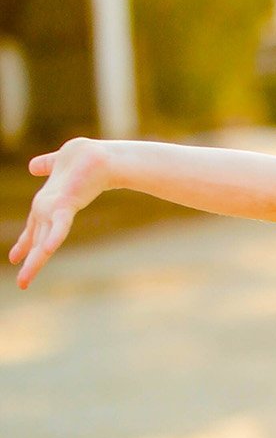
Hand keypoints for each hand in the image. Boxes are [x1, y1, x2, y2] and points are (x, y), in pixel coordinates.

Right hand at [8, 137, 111, 287]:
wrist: (99, 153)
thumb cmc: (84, 157)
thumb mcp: (57, 163)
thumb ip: (45, 165)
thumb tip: (33, 166)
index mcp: (47, 205)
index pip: (33, 228)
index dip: (23, 243)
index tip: (13, 258)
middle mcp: (50, 212)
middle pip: (36, 241)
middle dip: (29, 262)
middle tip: (22, 284)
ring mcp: (57, 212)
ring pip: (42, 242)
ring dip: (33, 263)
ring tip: (24, 283)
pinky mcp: (66, 206)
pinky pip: (57, 226)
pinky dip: (51, 239)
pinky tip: (45, 252)